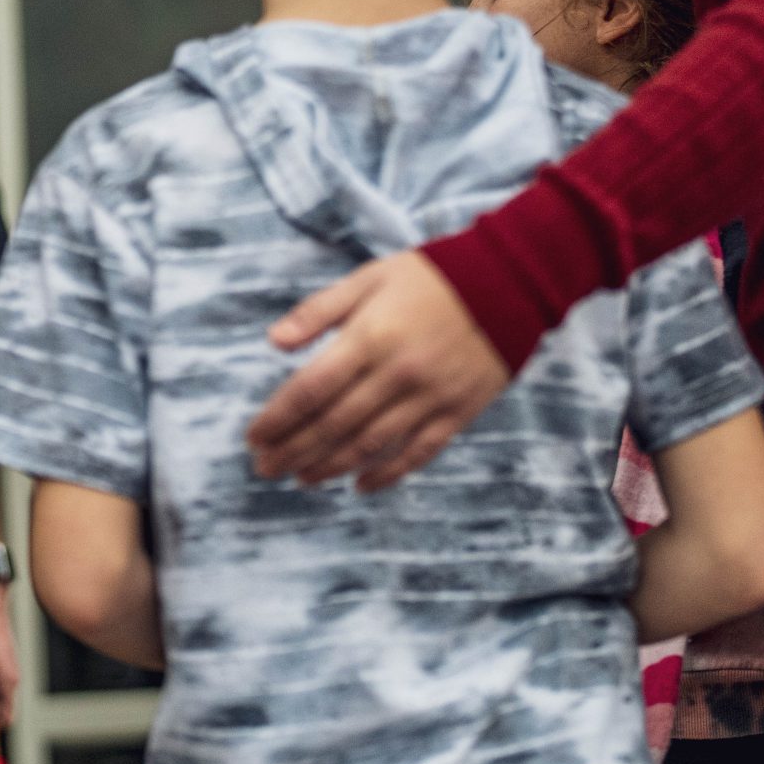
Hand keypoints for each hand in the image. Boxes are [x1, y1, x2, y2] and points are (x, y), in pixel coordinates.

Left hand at [247, 251, 509, 490]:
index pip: (310, 390)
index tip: (254, 437)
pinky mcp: (458, 412)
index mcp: (369, 338)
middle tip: (265, 468)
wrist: (510, 282)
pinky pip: (418, 453)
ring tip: (300, 478)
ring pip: (370, 445)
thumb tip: (273, 342)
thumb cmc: (430, 278)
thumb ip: (318, 311)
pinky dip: (386, 474)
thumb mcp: (368, 278)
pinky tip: (359, 485)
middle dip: (293, 451)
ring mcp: (430, 397)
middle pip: (333, 425)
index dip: (277, 419)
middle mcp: (397, 374)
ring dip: (329, 466)